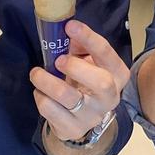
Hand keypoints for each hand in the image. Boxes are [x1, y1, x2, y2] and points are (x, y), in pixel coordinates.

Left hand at [30, 20, 128, 140]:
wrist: (80, 117)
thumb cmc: (85, 80)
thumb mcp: (87, 61)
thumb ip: (80, 45)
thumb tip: (67, 30)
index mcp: (117, 75)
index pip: (107, 55)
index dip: (89, 38)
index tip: (70, 26)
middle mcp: (110, 98)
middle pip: (101, 82)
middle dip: (76, 67)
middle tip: (58, 59)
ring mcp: (92, 116)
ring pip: (68, 97)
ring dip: (47, 80)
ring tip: (36, 73)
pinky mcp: (72, 128)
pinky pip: (50, 110)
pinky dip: (40, 96)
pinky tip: (41, 91)